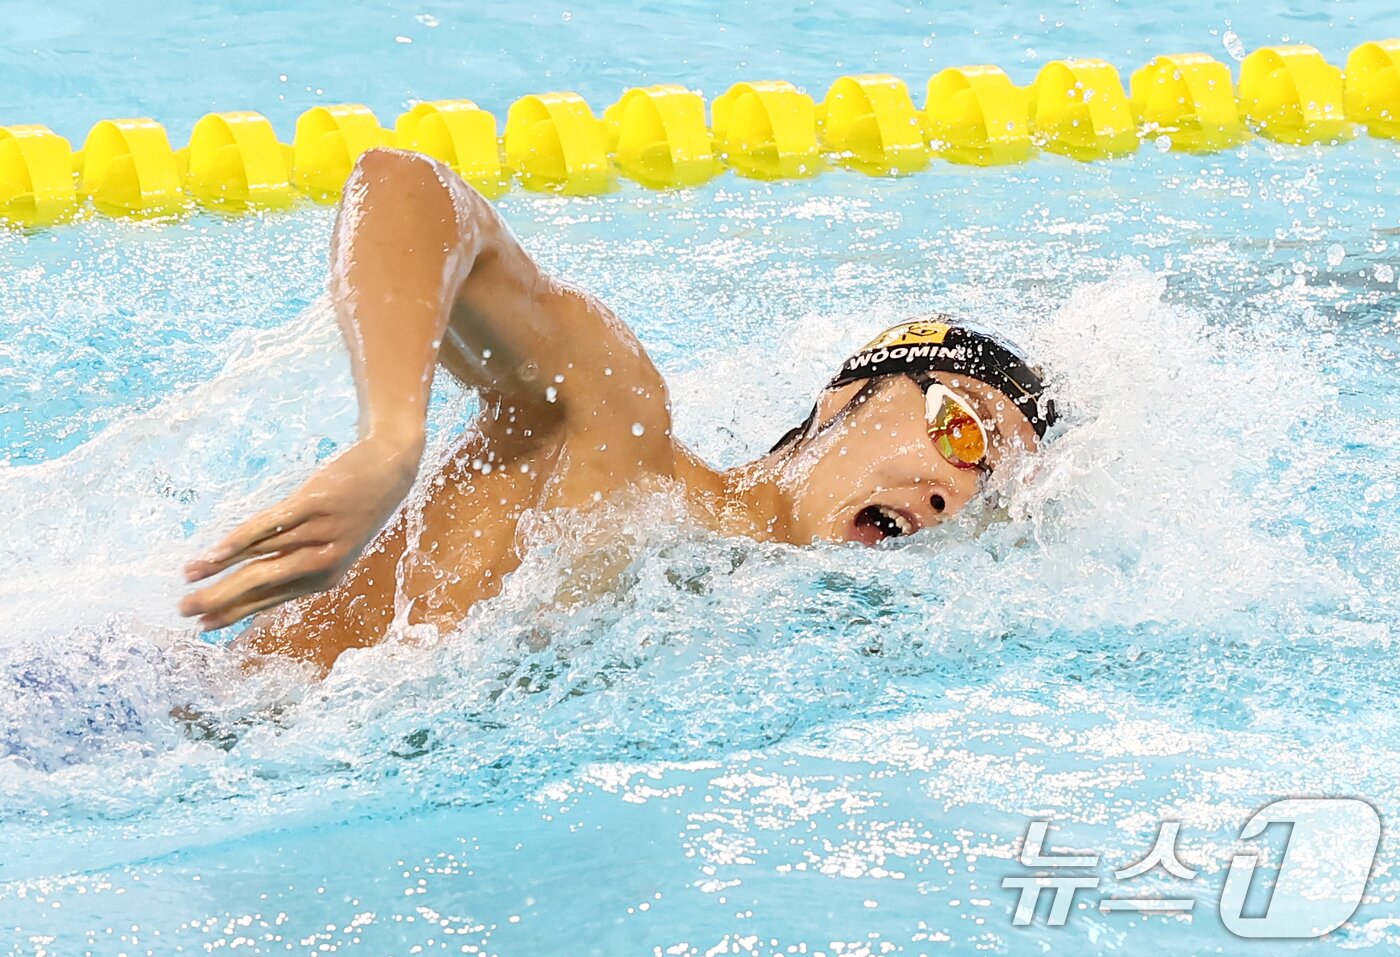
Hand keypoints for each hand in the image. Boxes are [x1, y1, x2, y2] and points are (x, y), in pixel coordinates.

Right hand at [179, 432, 422, 630]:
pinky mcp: (313, 504)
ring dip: (219, 569)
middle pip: (260, 585)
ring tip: (188, 576)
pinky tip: (215, 553)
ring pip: (259, 557)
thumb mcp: (334, 544)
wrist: (390, 468)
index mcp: (324, 577)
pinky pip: (268, 527)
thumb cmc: (354, 510)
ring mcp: (318, 533)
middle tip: (183, 611)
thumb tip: (252, 579)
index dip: (236, 613)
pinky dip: (238, 542)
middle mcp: (321, 561)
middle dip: (219, 600)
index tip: (203, 626)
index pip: (270, 600)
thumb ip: (298, 562)